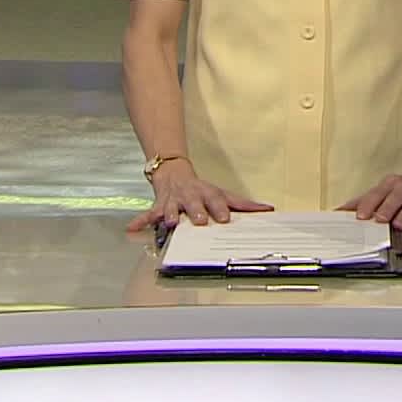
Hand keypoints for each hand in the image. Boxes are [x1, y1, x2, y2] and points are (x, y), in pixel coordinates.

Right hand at [126, 162, 271, 231]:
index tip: (226, 219)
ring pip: (170, 207)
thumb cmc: (202, 189)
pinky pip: (148, 214)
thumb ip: (244, 205)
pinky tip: (132, 228)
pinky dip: (140, 221)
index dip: (221, 209)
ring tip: (167, 223)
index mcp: (207, 194)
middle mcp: (190, 196)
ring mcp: (173, 200)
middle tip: (200, 221)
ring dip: (168, 214)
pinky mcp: (158, 205)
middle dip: (196, 211)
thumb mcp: (223, 194)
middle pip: (194, 203)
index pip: (216, 200)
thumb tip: (269, 210)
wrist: (174, 172)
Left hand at [340, 174, 401, 231]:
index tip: (360, 215)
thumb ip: (363, 201)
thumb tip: (338, 211)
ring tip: (400, 225)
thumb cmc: (401, 192)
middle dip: (387, 207)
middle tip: (379, 219)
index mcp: (390, 185)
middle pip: (395, 196)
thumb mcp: (382, 192)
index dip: (369, 204)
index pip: (377, 193)